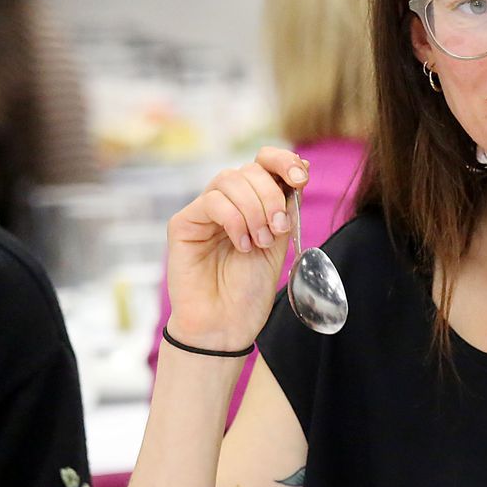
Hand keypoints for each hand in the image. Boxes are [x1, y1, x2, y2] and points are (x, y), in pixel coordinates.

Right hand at [165, 147, 306, 352]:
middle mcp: (227, 202)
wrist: (226, 324)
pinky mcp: (183, 224)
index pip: (264, 162)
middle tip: (279, 228)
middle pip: (249, 170)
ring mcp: (203, 211)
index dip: (283, 161)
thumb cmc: (250, 289)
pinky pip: (212, 202)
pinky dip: (234, 220)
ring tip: (260, 241)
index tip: (301, 178)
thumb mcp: (280, 243)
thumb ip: (287, 208)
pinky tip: (242, 245)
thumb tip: (302, 168)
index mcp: (252, 203)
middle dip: (272, 195)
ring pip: (229, 179)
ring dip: (254, 209)